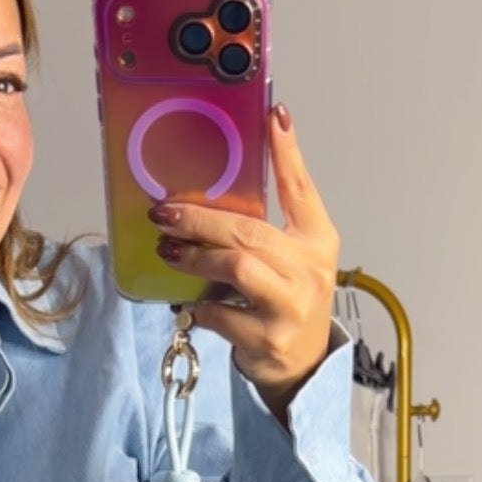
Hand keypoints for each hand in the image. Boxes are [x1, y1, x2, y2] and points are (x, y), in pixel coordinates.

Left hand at [149, 104, 340, 422]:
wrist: (303, 366)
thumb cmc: (289, 303)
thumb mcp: (293, 257)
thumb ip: (268, 222)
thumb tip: (219, 186)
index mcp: (318, 240)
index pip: (302, 189)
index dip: (287, 151)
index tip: (274, 115)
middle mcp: (310, 271)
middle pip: (250, 232)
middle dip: (201, 219)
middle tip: (164, 213)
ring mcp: (290, 307)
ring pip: (236, 268)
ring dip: (195, 258)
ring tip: (168, 251)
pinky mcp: (266, 339)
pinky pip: (220, 313)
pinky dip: (197, 305)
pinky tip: (185, 300)